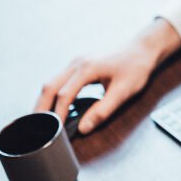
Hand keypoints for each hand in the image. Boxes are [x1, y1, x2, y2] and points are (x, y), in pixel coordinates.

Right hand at [34, 18, 180, 134]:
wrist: (144, 48)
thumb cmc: (137, 67)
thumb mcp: (124, 91)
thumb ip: (103, 110)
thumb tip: (83, 128)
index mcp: (88, 68)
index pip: (65, 95)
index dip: (58, 115)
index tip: (55, 132)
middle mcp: (78, 62)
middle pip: (50, 87)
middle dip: (41, 109)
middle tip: (36, 129)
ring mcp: (77, 62)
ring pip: (52, 82)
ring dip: (45, 101)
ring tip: (41, 122)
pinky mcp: (79, 64)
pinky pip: (59, 80)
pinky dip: (53, 95)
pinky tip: (54, 108)